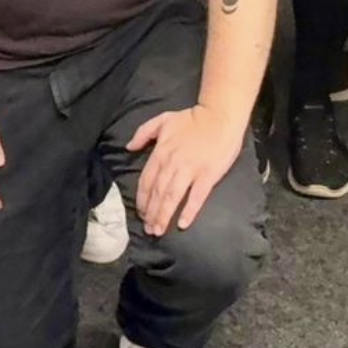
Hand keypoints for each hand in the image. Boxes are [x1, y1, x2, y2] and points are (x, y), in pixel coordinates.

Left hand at [126, 103, 245, 236]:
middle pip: (157, 193)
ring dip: (164, 215)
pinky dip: (189, 211)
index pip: (146, 180)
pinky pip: (196, 197)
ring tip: (158, 230)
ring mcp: (190, 170)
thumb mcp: (162, 120)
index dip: (142, 199)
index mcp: (161, 152)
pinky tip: (183, 224)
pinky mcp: (208, 175)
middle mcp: (172, 164)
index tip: (141, 213)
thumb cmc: (192, 119)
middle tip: (148, 229)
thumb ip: (142, 133)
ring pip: (172, 197)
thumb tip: (128, 147)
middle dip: (151, 213)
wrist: (219, 116)